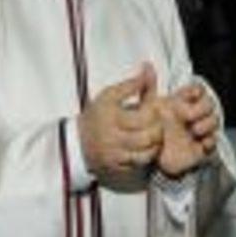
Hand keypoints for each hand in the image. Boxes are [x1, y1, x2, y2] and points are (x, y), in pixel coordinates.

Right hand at [79, 63, 162, 178]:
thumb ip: (131, 83)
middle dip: (158, 129)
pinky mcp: (115, 168)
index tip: (154, 108)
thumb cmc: (97, 114)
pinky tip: (145, 147)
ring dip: (155, 145)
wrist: (78, 141)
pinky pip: (138, 165)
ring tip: (153, 136)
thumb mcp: (110, 94)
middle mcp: (111, 138)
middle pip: (148, 137)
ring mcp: (114, 155)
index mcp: (110, 116)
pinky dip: (146, 156)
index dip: (155, 112)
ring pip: (146, 154)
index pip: (144, 116)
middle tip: (158, 123)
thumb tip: (149, 69)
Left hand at [155, 83, 218, 177]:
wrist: (151, 154)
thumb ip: (149, 88)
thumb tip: (147, 65)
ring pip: (214, 120)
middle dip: (202, 109)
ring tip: (194, 130)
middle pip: (210, 104)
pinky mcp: (202, 146)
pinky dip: (210, 141)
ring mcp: (200, 130)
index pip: (198, 90)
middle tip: (188, 116)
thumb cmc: (150, 128)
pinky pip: (214, 141)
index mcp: (183, 102)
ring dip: (207, 124)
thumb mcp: (147, 107)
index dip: (195, 92)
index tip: (185, 97)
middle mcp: (194, 114)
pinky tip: (202, 143)